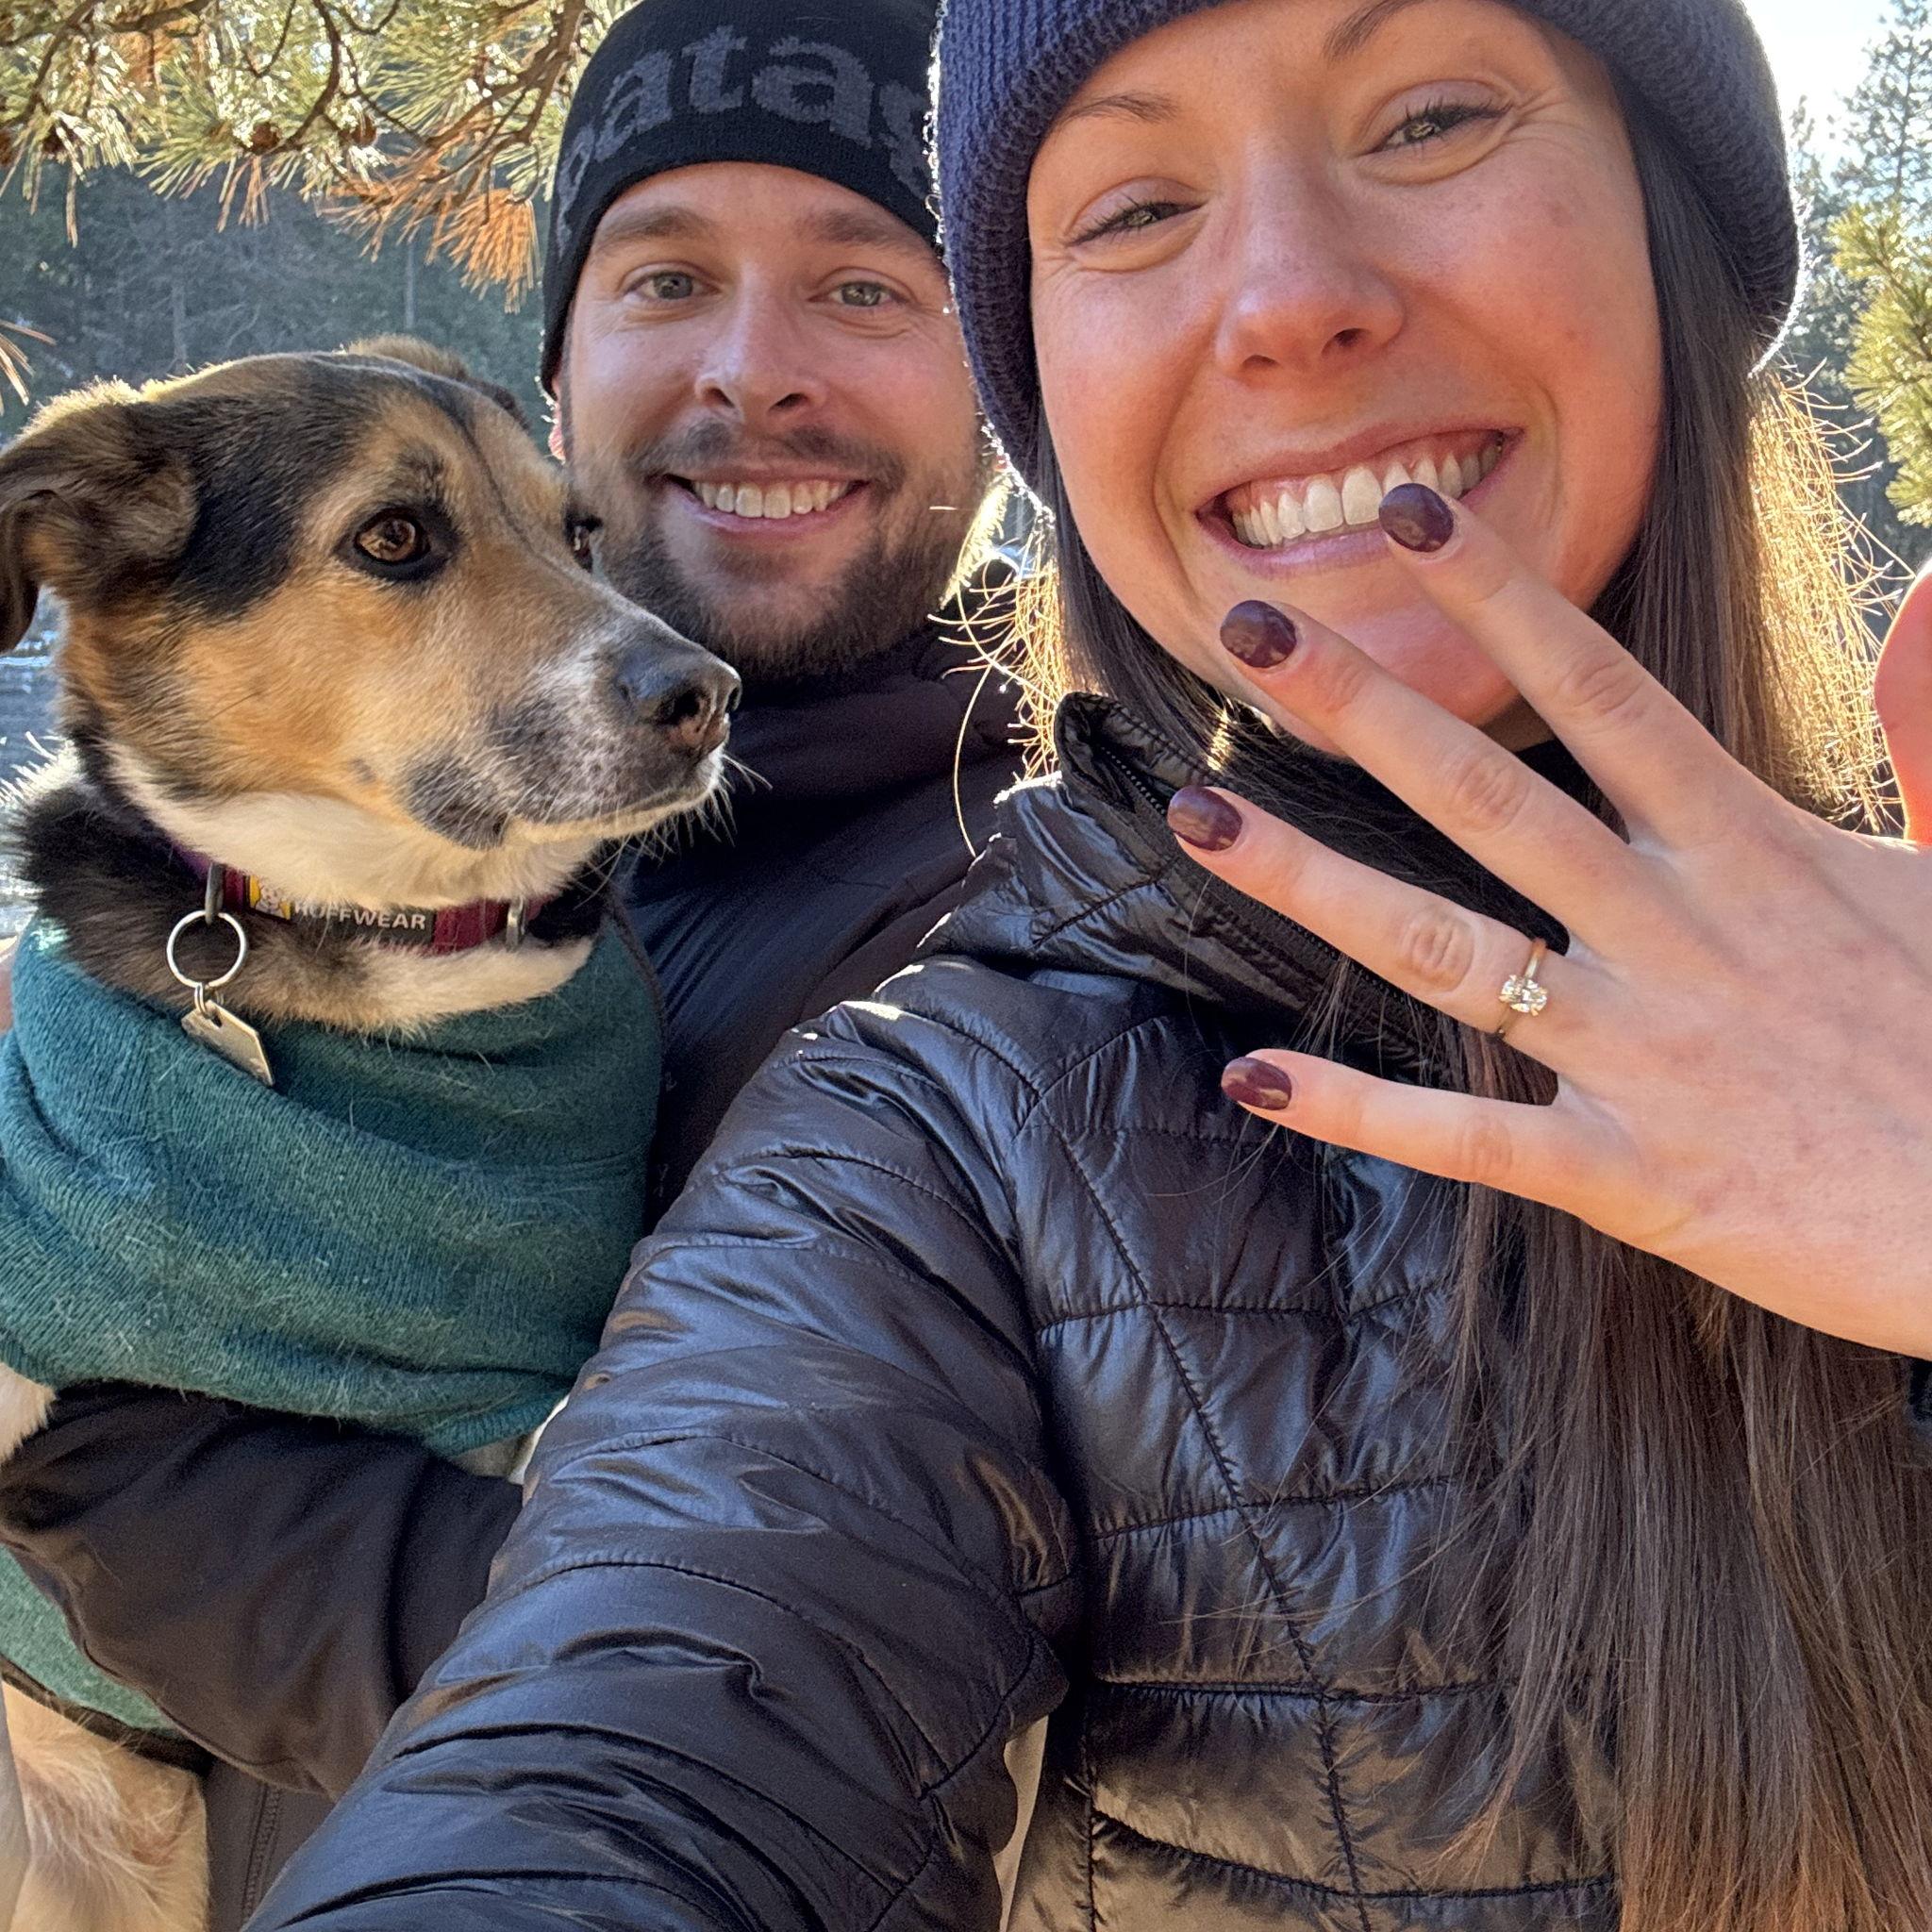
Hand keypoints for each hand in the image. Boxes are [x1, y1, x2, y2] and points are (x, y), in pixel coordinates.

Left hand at [1168, 484, 1931, 1355]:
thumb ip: (1903, 755)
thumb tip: (1919, 628)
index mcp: (1757, 850)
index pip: (1606, 693)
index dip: (1503, 598)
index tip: (1408, 515)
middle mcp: (1680, 935)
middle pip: (1492, 796)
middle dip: (1365, 703)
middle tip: (1246, 625)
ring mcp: (1648, 1055)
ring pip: (1445, 951)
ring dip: (1312, 881)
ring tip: (1197, 816)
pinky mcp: (1635, 1176)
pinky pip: (1470, 1139)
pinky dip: (1357, 1113)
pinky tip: (1252, 1080)